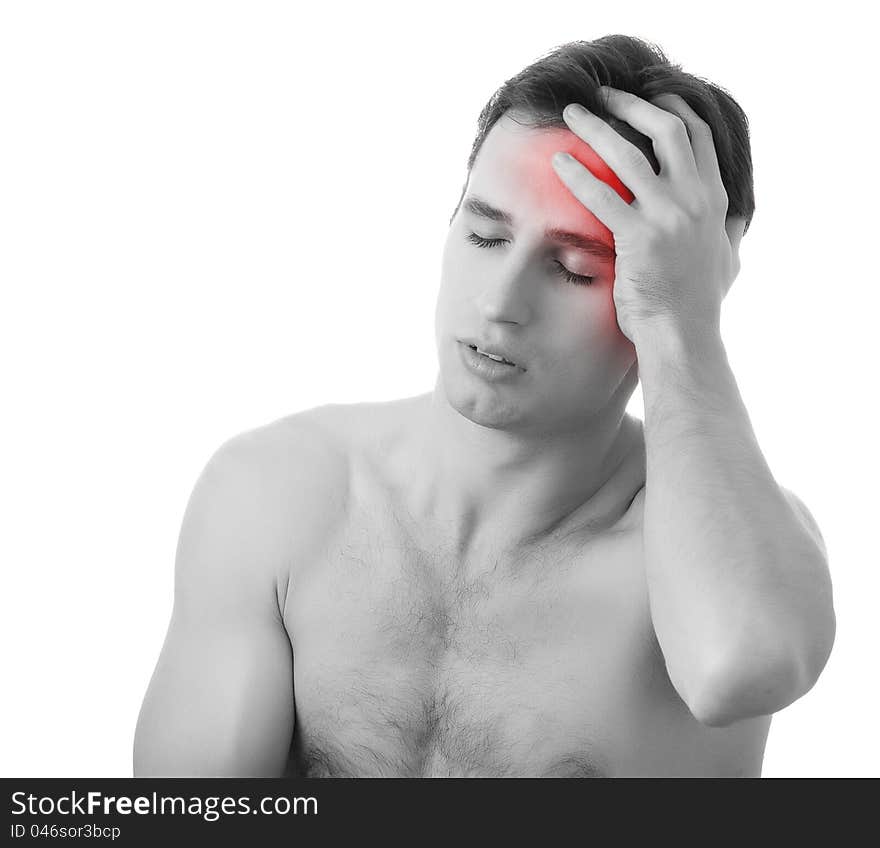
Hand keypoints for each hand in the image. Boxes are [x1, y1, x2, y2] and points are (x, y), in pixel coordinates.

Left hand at [552, 86, 745, 344]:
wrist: (683, 338)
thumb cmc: (698, 306)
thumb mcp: (727, 261)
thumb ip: (727, 233)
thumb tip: (733, 221)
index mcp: (715, 200)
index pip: (698, 135)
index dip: (672, 107)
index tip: (646, 95)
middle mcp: (696, 200)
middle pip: (668, 129)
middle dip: (634, 105)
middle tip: (604, 95)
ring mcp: (668, 217)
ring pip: (630, 154)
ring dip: (598, 128)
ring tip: (572, 114)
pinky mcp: (639, 238)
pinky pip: (601, 196)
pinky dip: (577, 175)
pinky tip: (557, 162)